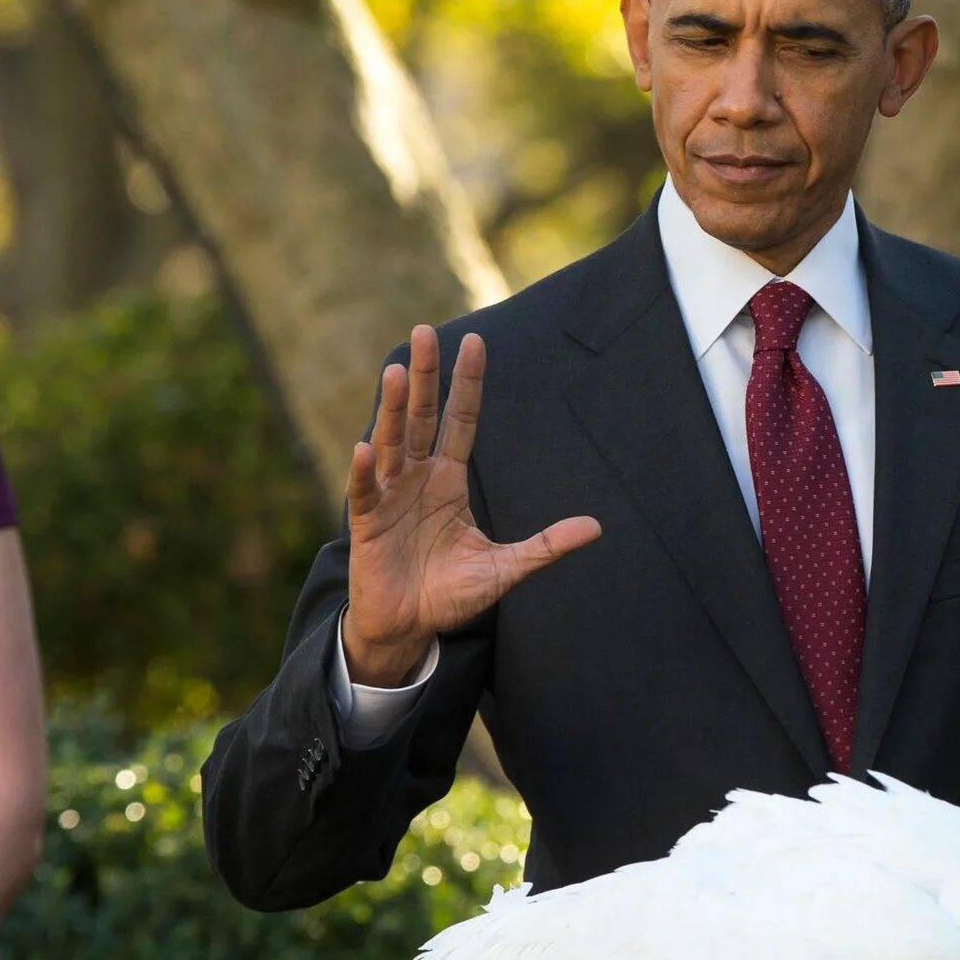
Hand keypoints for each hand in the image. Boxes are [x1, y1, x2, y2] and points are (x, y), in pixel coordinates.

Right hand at [341, 325, 599, 684]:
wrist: (410, 626)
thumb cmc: (451, 594)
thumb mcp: (505, 568)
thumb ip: (545, 546)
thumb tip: (595, 528)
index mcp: (449, 480)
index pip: (460, 420)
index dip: (467, 384)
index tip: (475, 342)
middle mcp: (417, 478)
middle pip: (422, 418)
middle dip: (424, 377)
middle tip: (424, 332)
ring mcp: (389, 496)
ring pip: (391, 444)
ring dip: (392, 410)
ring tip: (394, 373)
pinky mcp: (367, 523)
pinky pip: (364, 492)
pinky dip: (363, 472)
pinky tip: (365, 449)